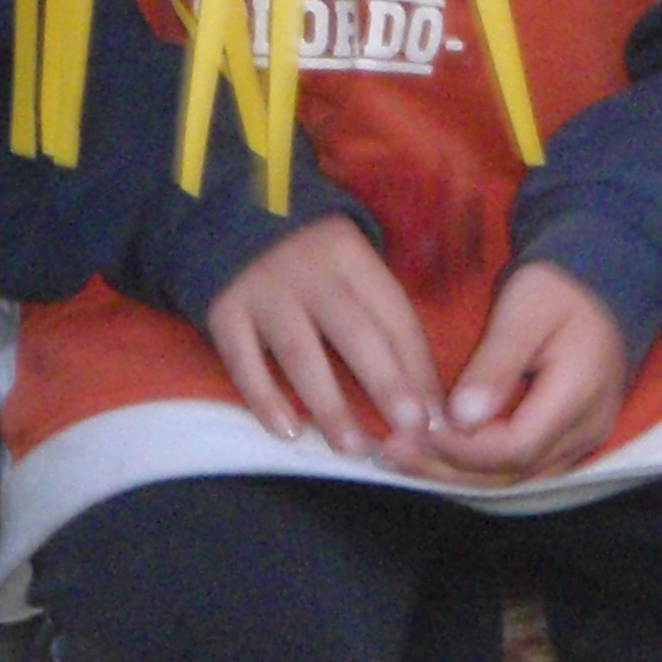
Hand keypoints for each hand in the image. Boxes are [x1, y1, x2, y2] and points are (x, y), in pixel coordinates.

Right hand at [206, 217, 444, 461]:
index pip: (394, 316)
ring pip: (302, 353)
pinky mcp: (223, 311)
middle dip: (386, 383)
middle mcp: (312, 273)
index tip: (437, 414)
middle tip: (411, 431)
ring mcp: (265, 293)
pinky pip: (244, 360)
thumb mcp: (349, 264)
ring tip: (353, 448)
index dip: (418, 366)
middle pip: (355, 332)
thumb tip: (422, 390)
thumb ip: (379, 313)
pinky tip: (288, 432)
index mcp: (354, 258)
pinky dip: (264, 398)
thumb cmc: (309, 254)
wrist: (227, 213)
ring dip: (330, 405)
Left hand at [416, 264, 628, 484]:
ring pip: (515, 478)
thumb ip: (497, 363)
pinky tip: (439, 455)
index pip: (516, 446)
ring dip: (458, 473)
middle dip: (448, 467)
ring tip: (406, 457)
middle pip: (513, 472)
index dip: (461, 449)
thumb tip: (462, 418)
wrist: (601, 285)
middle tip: (393, 450)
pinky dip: (477, 467)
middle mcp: (587, 428)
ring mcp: (582, 440)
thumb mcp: (525, 308)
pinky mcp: (569, 441)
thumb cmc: (558, 289)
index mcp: (581, 392)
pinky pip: (521, 468)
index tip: (412, 432)